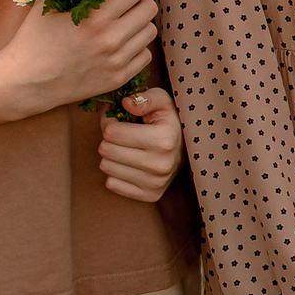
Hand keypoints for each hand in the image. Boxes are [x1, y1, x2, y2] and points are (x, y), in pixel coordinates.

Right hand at [0, 0, 158, 113]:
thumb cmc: (33, 40)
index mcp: (94, 19)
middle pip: (150, 8)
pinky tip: (121, 42)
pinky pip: (145, 54)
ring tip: (123, 20)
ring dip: (140, 22)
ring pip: (150, 31)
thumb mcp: (47, 6)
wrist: (26, 83)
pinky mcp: (119, 78)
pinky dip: (137, 46)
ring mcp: (117, 61)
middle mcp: (111, 40)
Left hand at [99, 87, 183, 201]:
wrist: (188, 151)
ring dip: (111, 156)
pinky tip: (129, 165)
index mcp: (163, 140)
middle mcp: (160, 165)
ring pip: (106, 167)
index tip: (118, 119)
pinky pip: (112, 184)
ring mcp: (155, 183)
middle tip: (120, 134)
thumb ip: (145, 98)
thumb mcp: (163, 103)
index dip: (109, 121)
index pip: (111, 132)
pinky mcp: (150, 195)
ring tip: (125, 148)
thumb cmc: (169, 123)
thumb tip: (125, 103)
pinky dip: (116, 173)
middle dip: (108, 139)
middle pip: (105, 150)